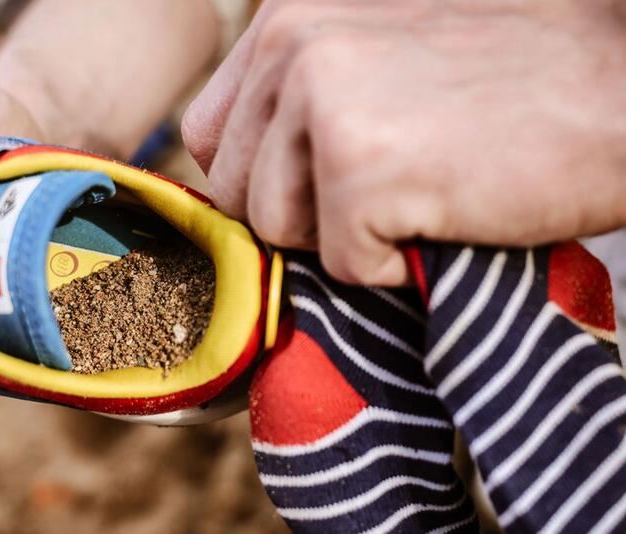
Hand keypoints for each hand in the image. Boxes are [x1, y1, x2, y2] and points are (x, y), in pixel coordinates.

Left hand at [183, 0, 625, 284]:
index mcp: (286, 19)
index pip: (208, 137)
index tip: (320, 184)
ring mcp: (322, 101)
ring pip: (274, 231)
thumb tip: (229, 176)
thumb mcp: (376, 55)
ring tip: (417, 190)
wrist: (619, 90)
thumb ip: (294, 99)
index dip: (260, 180)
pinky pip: (338, 265)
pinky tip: (443, 213)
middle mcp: (291, 45)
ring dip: (344, 237)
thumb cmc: (507, 83)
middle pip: (234, 191)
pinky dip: (392, 264)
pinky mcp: (360, 164)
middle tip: (387, 185)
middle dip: (300, 214)